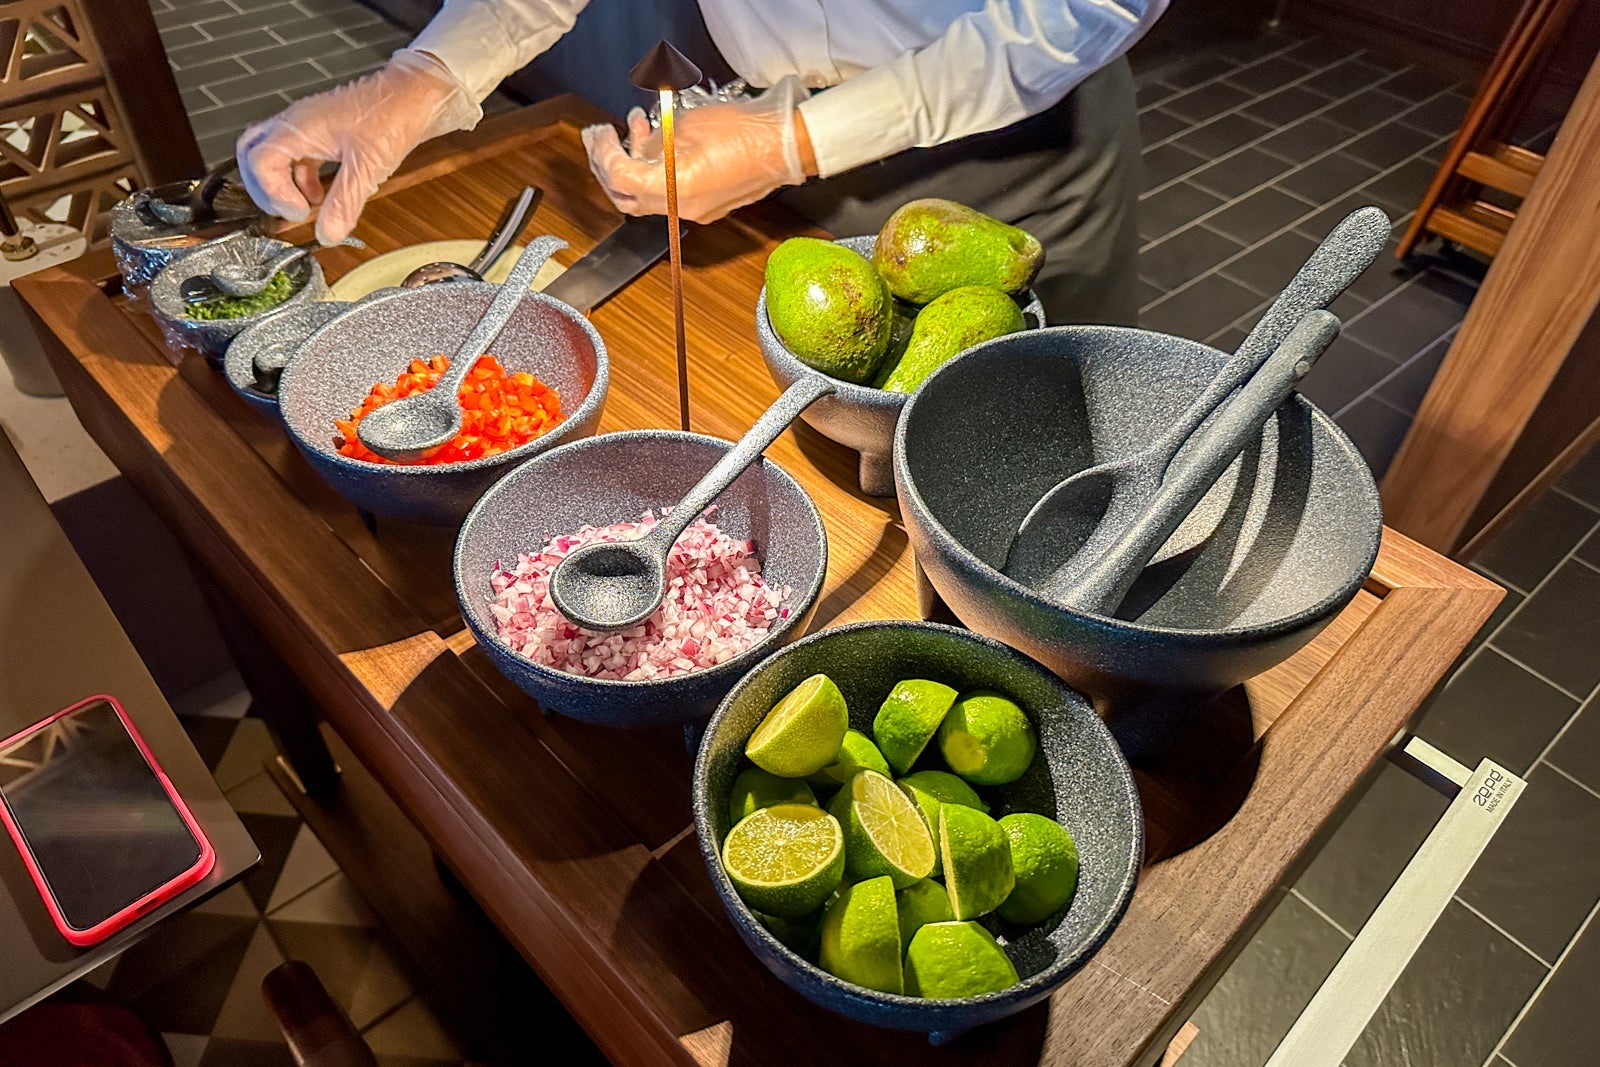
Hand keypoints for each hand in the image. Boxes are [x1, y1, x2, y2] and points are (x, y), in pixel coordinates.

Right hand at [236, 50, 480, 243]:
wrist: (415, 94)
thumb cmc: (393, 116)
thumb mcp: (367, 167)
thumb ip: (344, 203)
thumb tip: (327, 235)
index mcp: (299, 127)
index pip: (258, 161)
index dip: (273, 193)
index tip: (300, 213)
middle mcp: (296, 123)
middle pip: (253, 153)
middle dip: (263, 188)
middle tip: (286, 211)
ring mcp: (308, 126)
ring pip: (274, 155)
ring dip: (283, 185)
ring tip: (306, 208)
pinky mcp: (323, 132)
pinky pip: (298, 156)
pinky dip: (302, 179)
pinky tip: (320, 196)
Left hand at [581, 77, 807, 223]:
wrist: (785, 146)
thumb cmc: (747, 133)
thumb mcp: (687, 124)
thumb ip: (655, 138)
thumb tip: (640, 140)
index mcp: (674, 188)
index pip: (620, 177)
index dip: (603, 154)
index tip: (601, 134)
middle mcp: (681, 207)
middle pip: (626, 197)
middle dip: (607, 167)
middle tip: (601, 140)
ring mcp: (695, 210)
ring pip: (646, 197)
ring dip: (632, 166)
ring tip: (632, 131)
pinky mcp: (706, 204)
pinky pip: (668, 195)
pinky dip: (655, 172)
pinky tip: (659, 144)